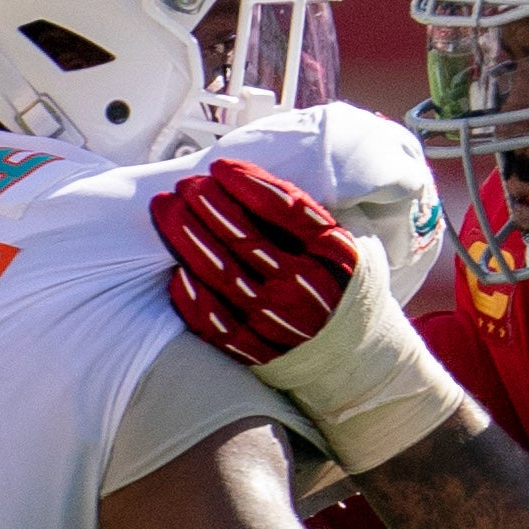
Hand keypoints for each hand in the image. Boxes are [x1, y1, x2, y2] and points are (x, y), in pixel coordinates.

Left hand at [150, 158, 474, 474]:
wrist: (362, 361)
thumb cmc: (348, 292)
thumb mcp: (352, 247)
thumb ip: (315, 219)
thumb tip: (262, 184)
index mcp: (332, 254)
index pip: (285, 208)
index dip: (248, 183)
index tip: (221, 167)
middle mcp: (303, 286)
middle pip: (245, 238)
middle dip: (208, 205)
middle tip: (185, 185)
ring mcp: (277, 320)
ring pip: (222, 274)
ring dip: (187, 240)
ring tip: (166, 211)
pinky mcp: (257, 350)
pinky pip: (216, 323)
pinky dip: (191, 297)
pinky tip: (174, 272)